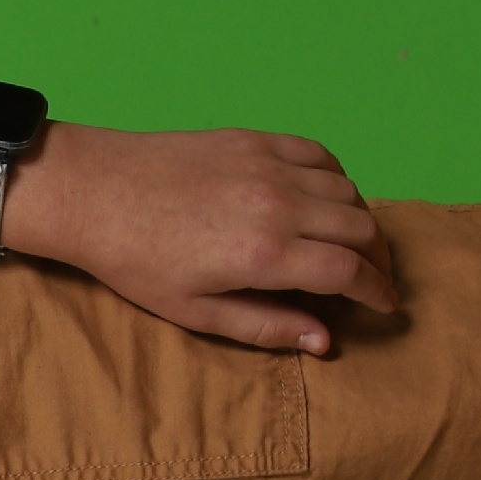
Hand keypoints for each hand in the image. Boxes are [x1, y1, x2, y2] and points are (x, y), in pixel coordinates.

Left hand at [6, 123, 399, 353]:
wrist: (93, 192)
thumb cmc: (135, 261)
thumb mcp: (196, 312)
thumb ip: (266, 327)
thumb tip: (325, 340)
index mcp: (264, 254)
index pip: (350, 272)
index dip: (378, 292)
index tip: (387, 305)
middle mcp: (277, 204)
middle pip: (362, 228)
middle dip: (380, 259)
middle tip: (375, 279)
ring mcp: (268, 165)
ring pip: (347, 190)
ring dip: (360, 220)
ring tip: (353, 244)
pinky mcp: (254, 139)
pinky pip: (318, 154)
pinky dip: (336, 178)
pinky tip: (326, 198)